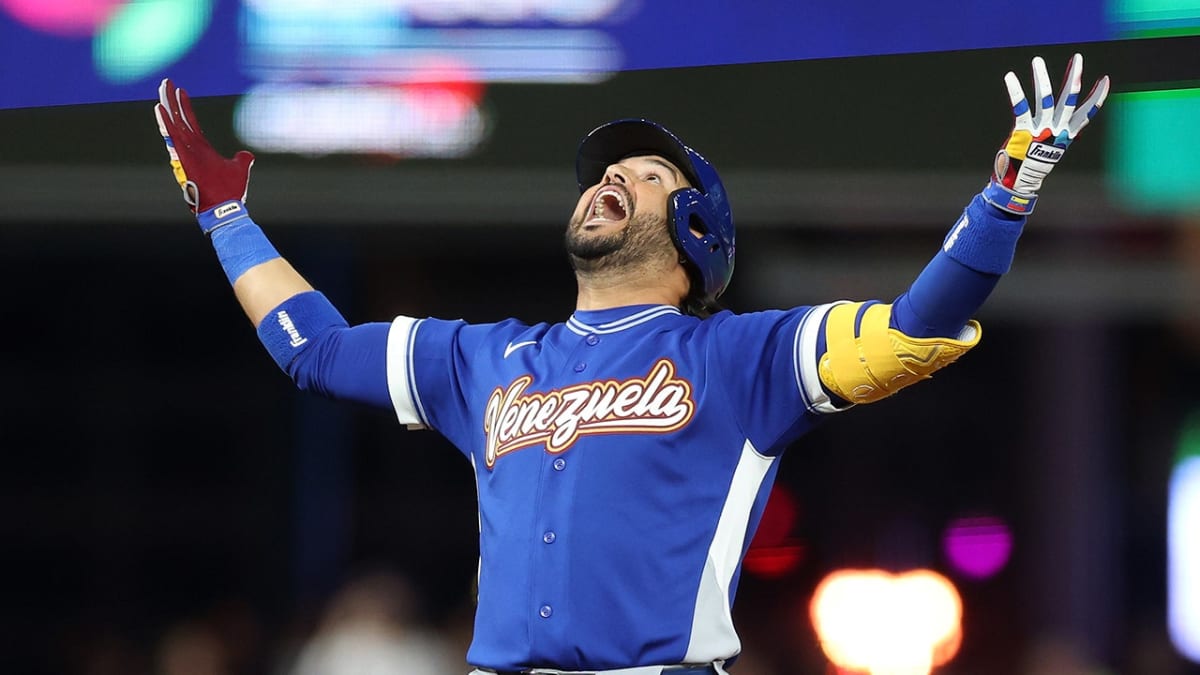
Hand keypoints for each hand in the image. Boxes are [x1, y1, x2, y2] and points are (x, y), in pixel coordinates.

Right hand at [154, 78, 254, 231]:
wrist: (225, 206)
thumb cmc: (230, 191)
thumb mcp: (239, 169)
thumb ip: (242, 159)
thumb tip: (247, 155)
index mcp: (203, 148)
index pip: (192, 122)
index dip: (185, 107)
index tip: (180, 91)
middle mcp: (192, 147)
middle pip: (180, 118)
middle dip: (173, 100)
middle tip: (166, 82)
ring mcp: (188, 151)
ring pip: (175, 122)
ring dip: (168, 104)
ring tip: (163, 87)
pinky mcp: (185, 156)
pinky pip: (173, 136)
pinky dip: (166, 122)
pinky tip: (159, 107)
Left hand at [986, 53, 1108, 213]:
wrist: (1020, 184)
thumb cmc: (1033, 165)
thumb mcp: (1051, 149)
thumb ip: (1058, 134)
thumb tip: (1064, 127)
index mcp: (1066, 134)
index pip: (1086, 113)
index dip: (1097, 97)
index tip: (1105, 80)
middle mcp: (1056, 130)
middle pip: (1069, 99)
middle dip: (1075, 77)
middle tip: (1078, 58)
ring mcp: (1041, 129)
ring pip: (1046, 98)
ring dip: (1042, 77)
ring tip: (1037, 60)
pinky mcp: (1023, 130)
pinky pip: (1021, 106)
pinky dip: (1015, 90)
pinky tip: (1010, 76)